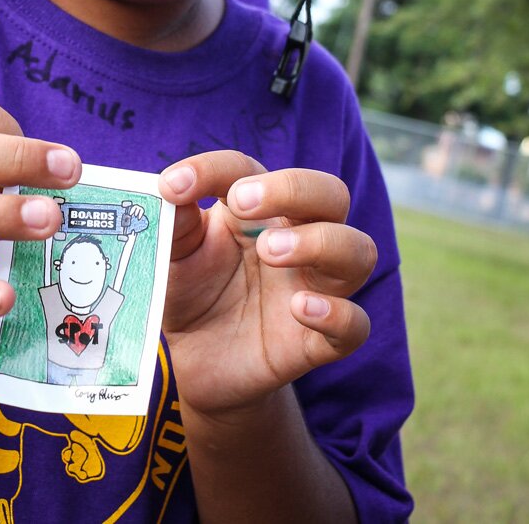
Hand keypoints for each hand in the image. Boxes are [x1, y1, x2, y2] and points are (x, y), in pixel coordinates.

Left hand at [158, 152, 376, 418]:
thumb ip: (176, 219)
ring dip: (319, 243)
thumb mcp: (174, 251)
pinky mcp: (317, 340)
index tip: (172, 186)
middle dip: (292, 189)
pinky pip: (356, 325)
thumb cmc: (189, 287)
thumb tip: (170, 189)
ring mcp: (313, 286)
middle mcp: (296, 236)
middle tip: (239, 204)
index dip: (212, 170)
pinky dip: (338, 314)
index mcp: (256, 207)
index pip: (248, 169)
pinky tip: (300, 308)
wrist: (190, 359)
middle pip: (329, 192)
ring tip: (269, 251)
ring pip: (358, 250)